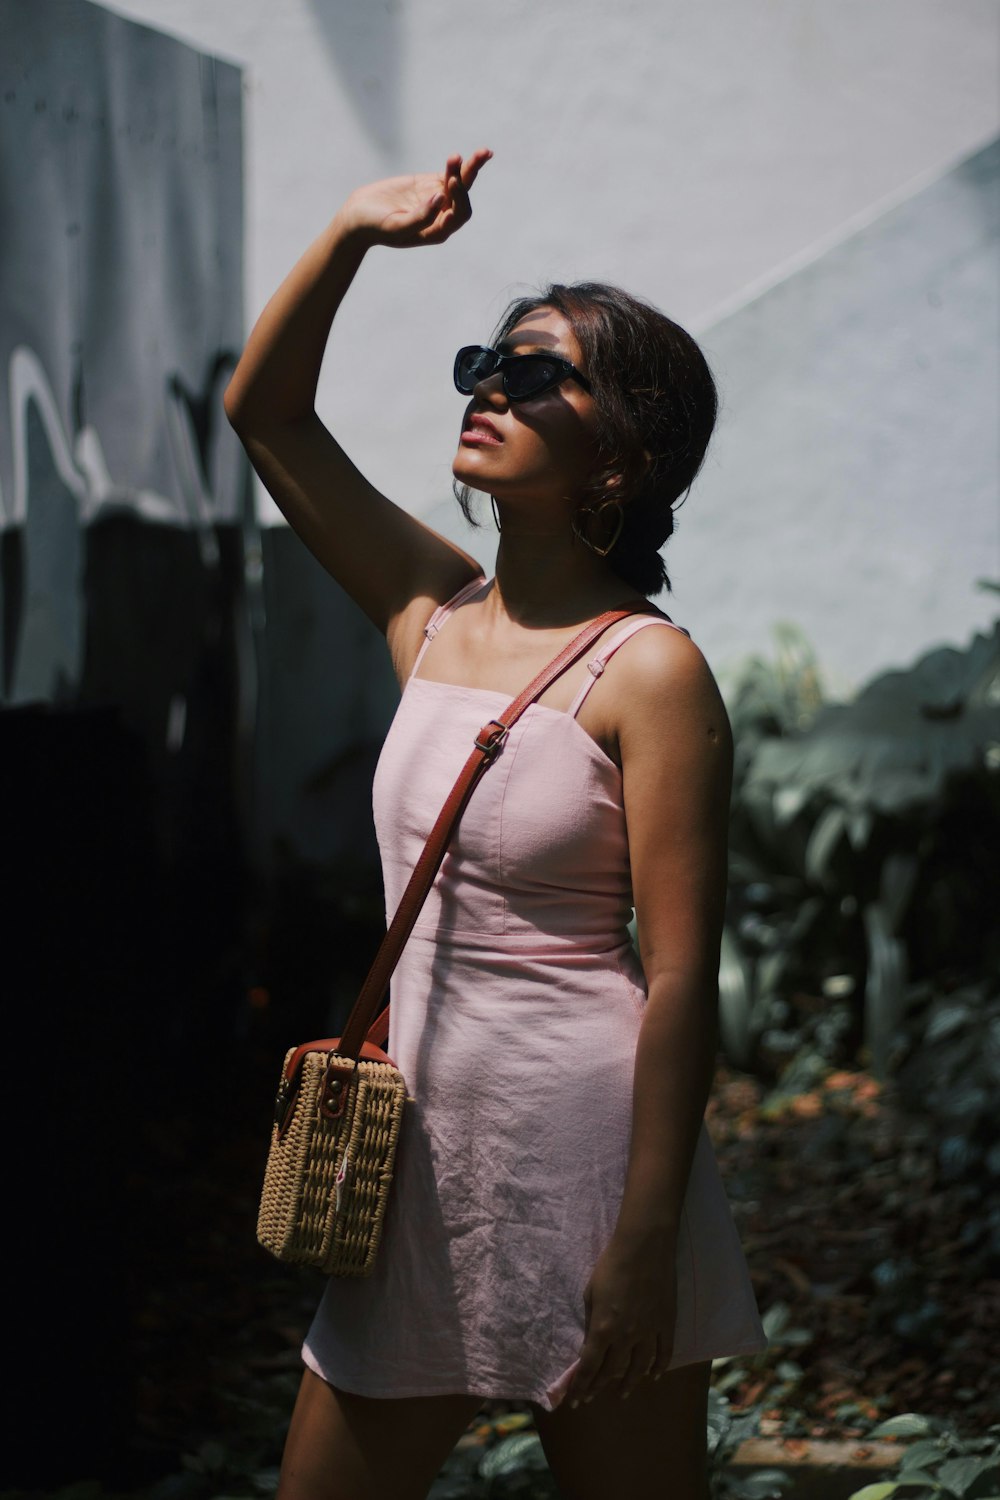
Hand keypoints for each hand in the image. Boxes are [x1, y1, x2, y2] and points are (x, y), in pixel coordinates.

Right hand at [341, 149, 492, 249]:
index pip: (458, 215)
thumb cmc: (376, 226)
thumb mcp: (397, 226)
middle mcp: (441, 217)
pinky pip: (449, 173)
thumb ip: (420, 217)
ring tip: (483, 152)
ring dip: (470, 168)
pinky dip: (457, 165)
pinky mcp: (429, 184)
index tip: (449, 182)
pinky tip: (464, 155)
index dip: (459, 199)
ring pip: (460, 183)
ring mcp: (437, 200)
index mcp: (437, 232)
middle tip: (465, 160)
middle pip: (463, 199)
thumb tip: (441, 198)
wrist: (359, 216)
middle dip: (467, 180)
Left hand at [563, 1231, 678, 1406]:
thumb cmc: (611, 1265)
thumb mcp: (591, 1292)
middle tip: (592, 1397)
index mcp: (603, 1329)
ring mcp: (649, 1333)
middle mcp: (626, 1337)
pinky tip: (653, 1376)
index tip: (574, 1399)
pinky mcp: (666, 1325)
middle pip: (613, 1370)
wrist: (644, 1248)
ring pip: (639, 1368)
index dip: (581, 1385)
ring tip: (622, 1393)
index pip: (590, 1366)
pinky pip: (664, 1353)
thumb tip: (590, 1342)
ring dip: (629, 1383)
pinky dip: (659, 1368)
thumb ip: (591, 1321)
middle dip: (599, 1386)